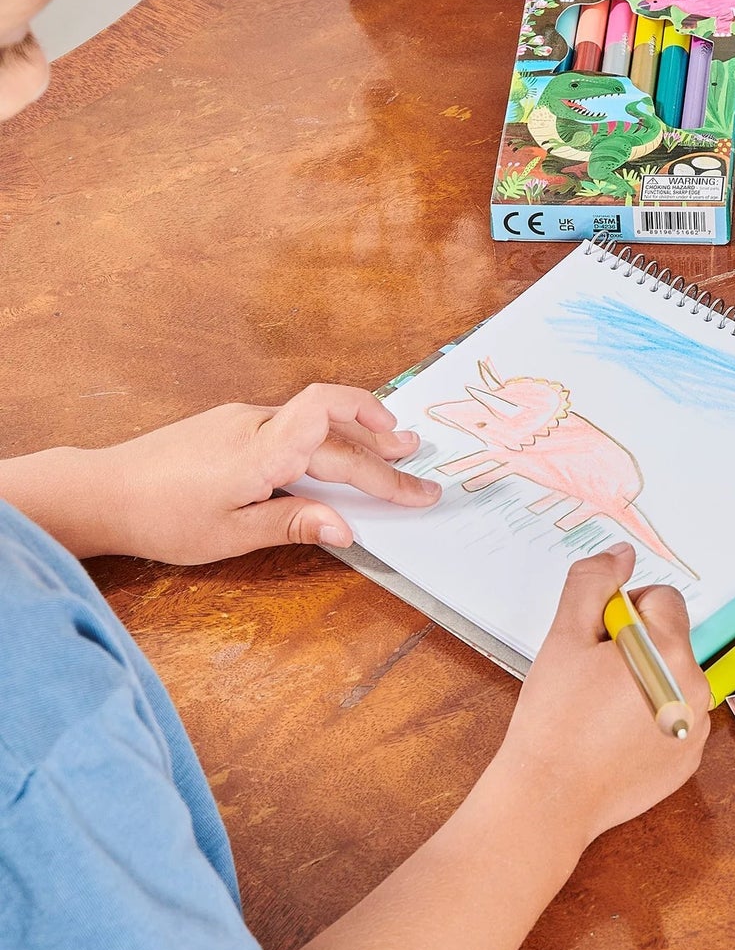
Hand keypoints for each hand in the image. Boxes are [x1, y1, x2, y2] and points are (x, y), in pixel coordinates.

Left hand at [82, 384, 438, 562]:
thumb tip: (346, 527)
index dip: (372, 427)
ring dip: (361, 437)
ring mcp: (243, 419)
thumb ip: (292, 523)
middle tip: (421, 479)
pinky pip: (294, 424)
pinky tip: (340, 452)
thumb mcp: (229, 535)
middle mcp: (255, 424)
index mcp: (259, 451)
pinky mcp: (232, 424)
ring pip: (316, 422)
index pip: (327, 414)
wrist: (99, 491)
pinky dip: (329, 438)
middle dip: (383, 457)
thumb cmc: (159, 518)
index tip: (406, 465)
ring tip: (397, 447)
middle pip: (334, 431)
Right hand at [491, 543, 710, 848]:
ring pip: (672, 679)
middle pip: (669, 640)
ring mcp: (695, 728)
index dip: (624, 612)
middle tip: (591, 677)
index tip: (596, 641)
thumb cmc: (553, 719)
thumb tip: (622, 555)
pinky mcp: (687, 760)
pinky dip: (649, 720)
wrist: (550, 797)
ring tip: (599, 710)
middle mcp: (695, 688)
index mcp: (669, 652)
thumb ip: (593, 584)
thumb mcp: (564, 637)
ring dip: (644, 682)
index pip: (662, 600)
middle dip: (634, 648)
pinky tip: (611, 738)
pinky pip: (674, 719)